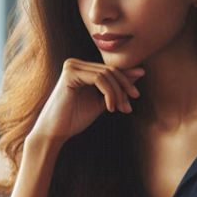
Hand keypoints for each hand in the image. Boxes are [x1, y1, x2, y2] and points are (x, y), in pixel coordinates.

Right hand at [30, 59, 144, 142]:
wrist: (55, 132)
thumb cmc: (75, 118)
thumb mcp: (102, 101)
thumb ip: (117, 88)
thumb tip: (140, 72)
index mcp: (82, 68)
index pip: (110, 69)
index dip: (126, 80)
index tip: (136, 96)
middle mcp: (76, 63)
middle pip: (110, 70)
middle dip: (123, 88)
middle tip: (129, 106)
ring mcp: (71, 66)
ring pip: (106, 74)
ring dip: (117, 93)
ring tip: (120, 109)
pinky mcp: (70, 73)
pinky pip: (99, 79)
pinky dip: (109, 93)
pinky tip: (110, 108)